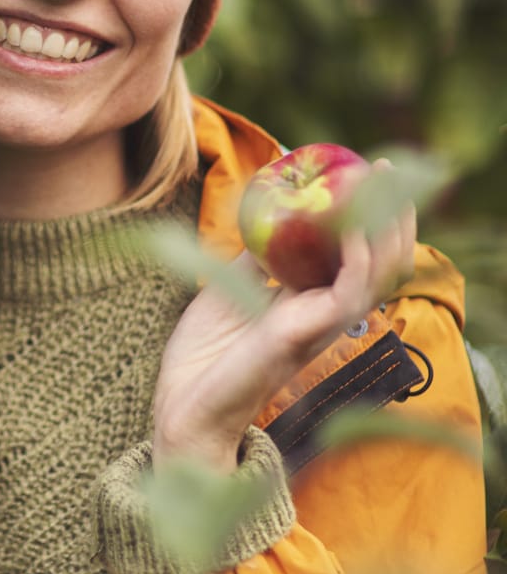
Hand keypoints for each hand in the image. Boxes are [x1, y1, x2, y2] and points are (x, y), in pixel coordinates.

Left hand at [151, 164, 415, 472]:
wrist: (183, 407)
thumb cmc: (204, 357)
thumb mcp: (230, 288)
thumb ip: (256, 256)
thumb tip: (267, 213)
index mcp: (310, 303)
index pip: (357, 254)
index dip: (366, 214)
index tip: (361, 170)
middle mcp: (326, 314)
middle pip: (381, 260)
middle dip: (389, 211)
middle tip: (382, 167)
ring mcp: (322, 325)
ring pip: (379, 273)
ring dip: (385, 224)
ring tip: (377, 182)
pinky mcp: (309, 334)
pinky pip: (350, 290)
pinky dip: (358, 253)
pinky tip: (351, 223)